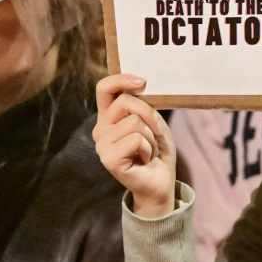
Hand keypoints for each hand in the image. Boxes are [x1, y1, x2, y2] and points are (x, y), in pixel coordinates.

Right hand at [93, 74, 175, 218]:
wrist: (160, 182)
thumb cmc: (157, 151)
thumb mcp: (155, 123)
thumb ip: (144, 107)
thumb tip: (138, 91)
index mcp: (108, 116)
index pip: (104, 88)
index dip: (121, 79)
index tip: (142, 81)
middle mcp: (101, 129)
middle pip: (126, 101)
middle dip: (149, 116)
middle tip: (152, 135)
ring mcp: (102, 144)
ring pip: (135, 122)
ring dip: (151, 137)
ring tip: (147, 151)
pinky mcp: (108, 159)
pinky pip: (136, 139)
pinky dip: (148, 148)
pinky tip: (144, 160)